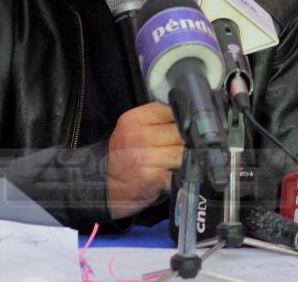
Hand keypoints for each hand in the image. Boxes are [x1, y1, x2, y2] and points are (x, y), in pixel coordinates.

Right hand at [107, 101, 183, 218]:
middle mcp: (137, 136)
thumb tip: (191, 117)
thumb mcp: (132, 130)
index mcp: (134, 119)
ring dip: (190, 157)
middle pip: (180, 132)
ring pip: (183, 152)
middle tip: (192, 145)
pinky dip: (186, 174)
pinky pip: (180, 173)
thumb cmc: (122, 157)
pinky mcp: (151, 179)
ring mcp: (143, 159)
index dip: (186, 118)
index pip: (171, 109)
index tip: (193, 125)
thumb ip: (157, 121)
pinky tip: (183, 173)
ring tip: (189, 159)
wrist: (103, 188)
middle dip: (190, 140)